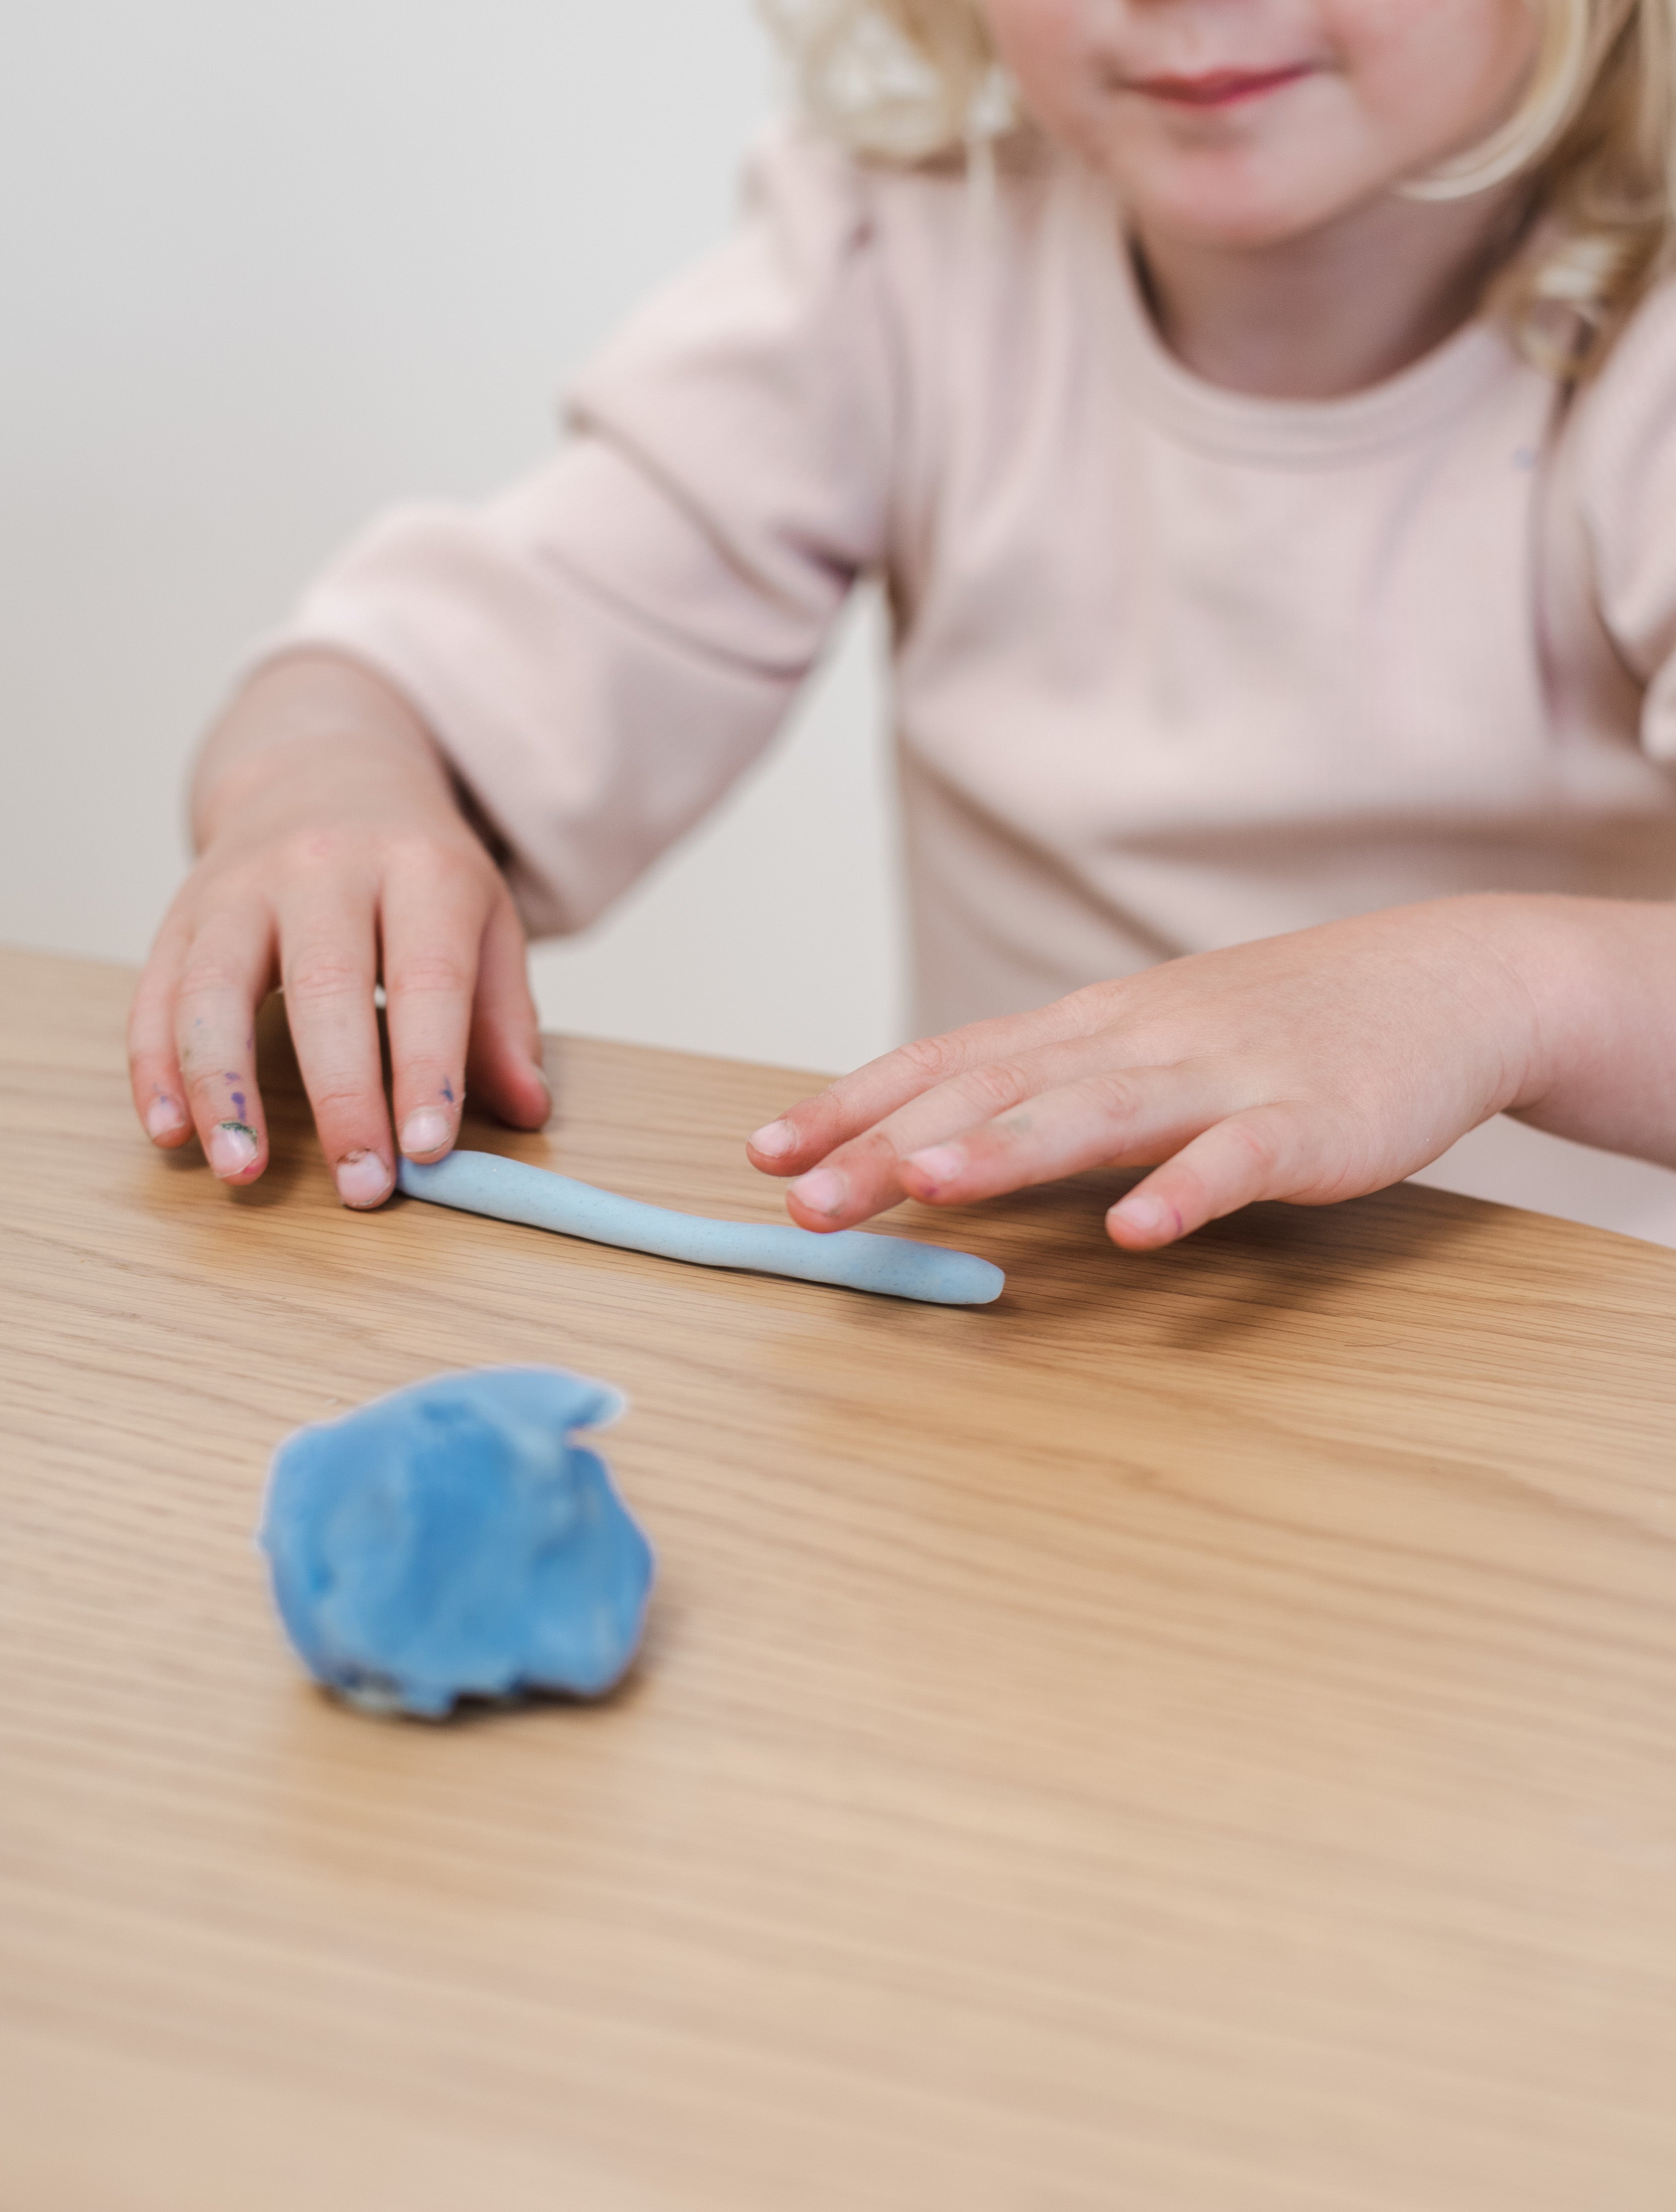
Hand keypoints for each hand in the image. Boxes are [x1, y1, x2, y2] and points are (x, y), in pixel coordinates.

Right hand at [127, 655, 549, 1204]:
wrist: (325, 767)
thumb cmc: (417, 866)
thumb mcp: (486, 918)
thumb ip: (504, 1017)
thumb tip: (527, 1112)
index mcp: (419, 866)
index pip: (427, 976)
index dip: (428, 1068)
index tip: (429, 1151)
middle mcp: (324, 866)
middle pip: (324, 988)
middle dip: (342, 1097)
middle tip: (360, 1187)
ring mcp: (241, 885)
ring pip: (216, 989)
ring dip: (224, 1088)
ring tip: (241, 1171)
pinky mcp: (182, 910)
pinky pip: (157, 992)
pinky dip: (156, 1068)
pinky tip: (170, 1132)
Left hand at [746, 898, 1566, 1250]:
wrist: (1448, 979)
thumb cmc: (1282, 1025)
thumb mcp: (1149, 1042)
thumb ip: (1052, 1087)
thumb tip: (933, 1135)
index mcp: (1090, 1028)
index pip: (947, 1060)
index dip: (853, 1104)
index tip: (764, 1151)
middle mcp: (1138, 1041)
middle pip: (995, 1089)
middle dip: (889, 1142)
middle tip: (801, 1196)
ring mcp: (1225, 1077)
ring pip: (1097, 1112)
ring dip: (1006, 1149)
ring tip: (924, 1184)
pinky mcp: (1312, 1122)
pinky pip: (1239, 1160)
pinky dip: (1186, 1190)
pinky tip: (1136, 1232)